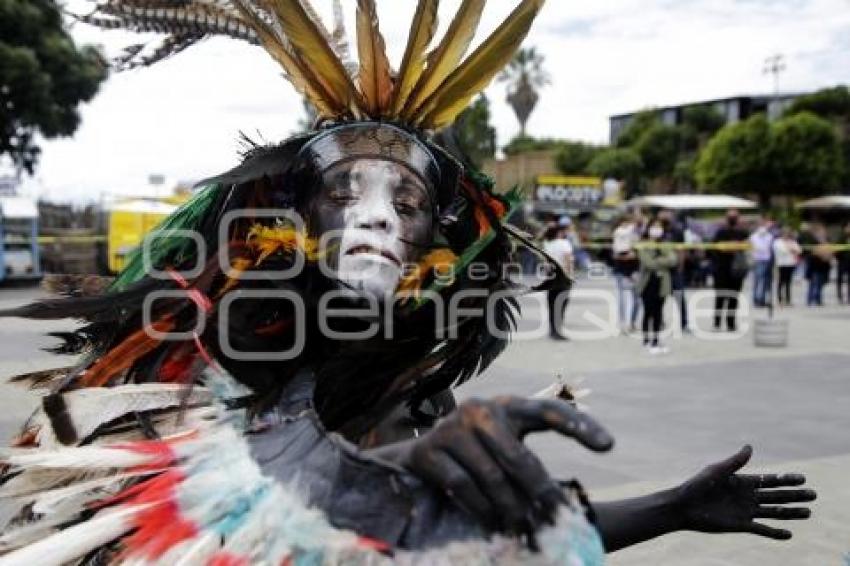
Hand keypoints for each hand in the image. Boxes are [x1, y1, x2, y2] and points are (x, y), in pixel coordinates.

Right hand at [373, 396, 612, 535]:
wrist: (415, 460)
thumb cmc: (473, 460)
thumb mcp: (503, 454)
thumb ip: (528, 469)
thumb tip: (558, 508)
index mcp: (507, 406)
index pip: (548, 410)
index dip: (579, 425)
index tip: (608, 446)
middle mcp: (480, 409)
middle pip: (520, 456)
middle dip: (542, 494)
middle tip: (559, 520)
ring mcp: (451, 426)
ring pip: (492, 476)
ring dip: (511, 509)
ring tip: (523, 529)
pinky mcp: (428, 449)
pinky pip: (462, 486)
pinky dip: (480, 509)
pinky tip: (493, 523)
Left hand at [674, 445, 815, 539]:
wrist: (683, 506)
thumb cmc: (696, 485)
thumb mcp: (717, 471)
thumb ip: (735, 462)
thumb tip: (750, 446)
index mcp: (742, 481)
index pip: (770, 480)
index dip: (786, 479)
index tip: (802, 478)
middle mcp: (747, 496)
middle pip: (776, 496)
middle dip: (794, 495)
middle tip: (813, 494)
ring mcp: (745, 511)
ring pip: (773, 512)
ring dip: (790, 513)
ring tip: (808, 513)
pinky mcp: (741, 525)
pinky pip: (762, 529)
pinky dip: (775, 533)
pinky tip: (788, 534)